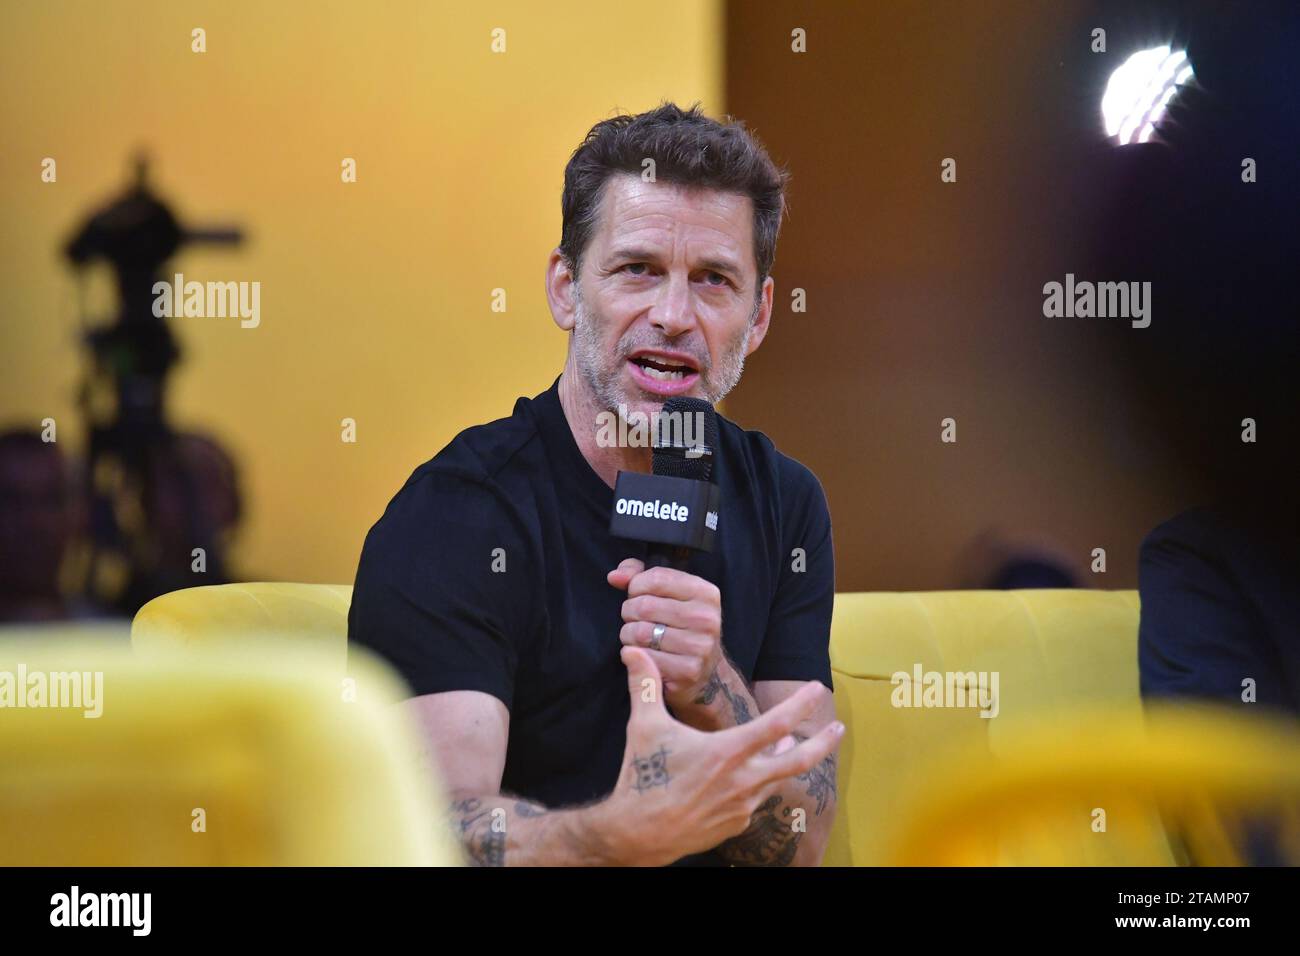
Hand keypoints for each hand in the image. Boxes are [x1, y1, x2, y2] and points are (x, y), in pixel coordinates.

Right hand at [601, 646, 843, 866]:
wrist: (638, 834)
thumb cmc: (643, 777)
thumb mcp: (644, 726)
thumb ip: (644, 685)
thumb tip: (633, 650)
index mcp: (728, 752)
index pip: (777, 722)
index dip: (801, 703)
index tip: (817, 687)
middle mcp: (744, 780)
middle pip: (798, 760)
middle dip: (823, 742)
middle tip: (838, 727)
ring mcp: (743, 806)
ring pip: (775, 780)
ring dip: (783, 760)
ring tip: (786, 745)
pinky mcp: (736, 825)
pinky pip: (754, 800)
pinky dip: (755, 784)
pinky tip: (744, 778)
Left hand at [608, 558, 723, 712]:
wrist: (705, 672)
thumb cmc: (680, 626)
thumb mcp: (669, 594)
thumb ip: (639, 576)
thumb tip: (615, 576)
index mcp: (706, 593)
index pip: (656, 578)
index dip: (636, 586)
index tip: (638, 595)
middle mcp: (706, 618)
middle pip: (644, 606)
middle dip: (630, 612)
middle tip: (635, 619)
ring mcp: (699, 646)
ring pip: (640, 632)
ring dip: (629, 635)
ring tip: (638, 636)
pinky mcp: (687, 671)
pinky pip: (643, 657)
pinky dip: (635, 656)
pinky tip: (644, 654)